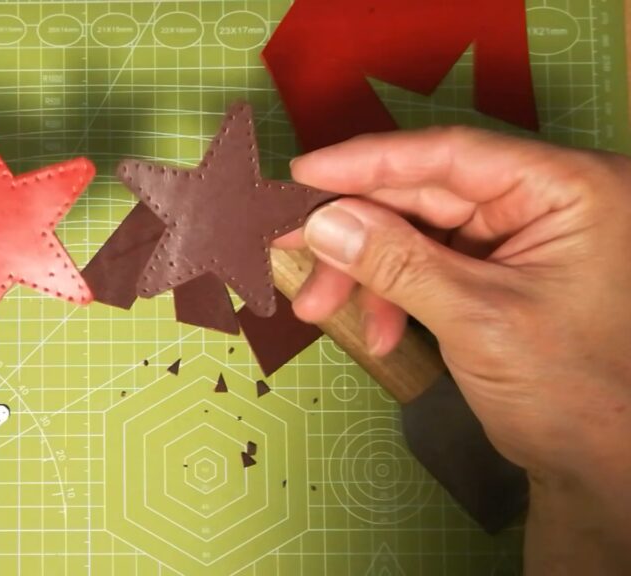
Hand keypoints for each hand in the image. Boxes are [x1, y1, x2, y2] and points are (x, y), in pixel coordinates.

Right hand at [276, 127, 630, 572]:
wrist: (598, 464)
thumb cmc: (571, 391)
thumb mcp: (477, 319)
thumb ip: (396, 263)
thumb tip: (324, 221)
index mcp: (568, 189)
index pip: (453, 155)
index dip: (371, 162)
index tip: (305, 174)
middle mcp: (544, 201)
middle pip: (426, 193)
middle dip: (357, 230)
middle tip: (291, 245)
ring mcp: (520, 236)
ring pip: (417, 231)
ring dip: (365, 269)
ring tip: (320, 307)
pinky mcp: (497, 270)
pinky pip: (427, 264)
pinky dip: (393, 294)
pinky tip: (375, 331)